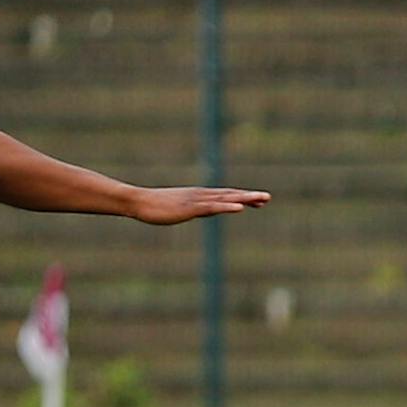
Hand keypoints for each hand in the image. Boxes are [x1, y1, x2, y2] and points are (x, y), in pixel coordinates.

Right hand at [129, 186, 271, 225]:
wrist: (138, 201)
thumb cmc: (155, 206)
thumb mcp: (180, 209)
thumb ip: (195, 209)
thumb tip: (205, 211)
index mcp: (199, 196)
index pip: (226, 196)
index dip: (243, 198)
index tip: (260, 200)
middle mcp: (201, 195)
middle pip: (230, 195)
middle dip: (249, 197)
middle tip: (268, 197)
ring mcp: (197, 201)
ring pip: (225, 199)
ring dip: (244, 199)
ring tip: (261, 199)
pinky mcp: (190, 208)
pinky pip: (212, 208)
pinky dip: (227, 207)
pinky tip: (240, 208)